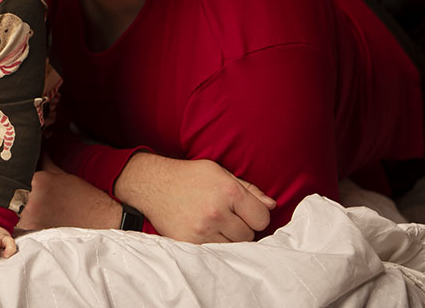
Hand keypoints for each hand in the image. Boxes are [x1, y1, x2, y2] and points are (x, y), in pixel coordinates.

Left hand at [15, 156, 121, 230]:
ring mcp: (31, 216)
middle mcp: (31, 200)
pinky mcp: (34, 229)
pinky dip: (15, 216)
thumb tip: (38, 151)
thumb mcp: (61, 174)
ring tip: (13, 198)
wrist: (97, 218)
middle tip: (7, 185)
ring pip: (8, 208)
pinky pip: (16, 221)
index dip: (7, 172)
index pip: (11, 174)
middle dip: (6, 188)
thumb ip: (44, 161)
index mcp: (37, 182)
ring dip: (8, 203)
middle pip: (6, 192)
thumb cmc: (82, 196)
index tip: (2, 170)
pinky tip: (20, 211)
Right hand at [116, 154, 275, 242]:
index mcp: (228, 191)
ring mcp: (202, 230)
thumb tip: (272, 205)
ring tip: (215, 223)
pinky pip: (215, 252)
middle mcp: (216, 211)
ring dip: (229, 238)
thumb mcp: (219, 172)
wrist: (153, 185)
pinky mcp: (190, 243)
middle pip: (249, 235)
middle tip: (226, 216)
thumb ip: (248, 189)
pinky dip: (214, 244)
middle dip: (242, 227)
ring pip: (234, 247)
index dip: (256, 215)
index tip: (246, 212)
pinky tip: (205, 230)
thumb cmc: (190, 176)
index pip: (262, 218)